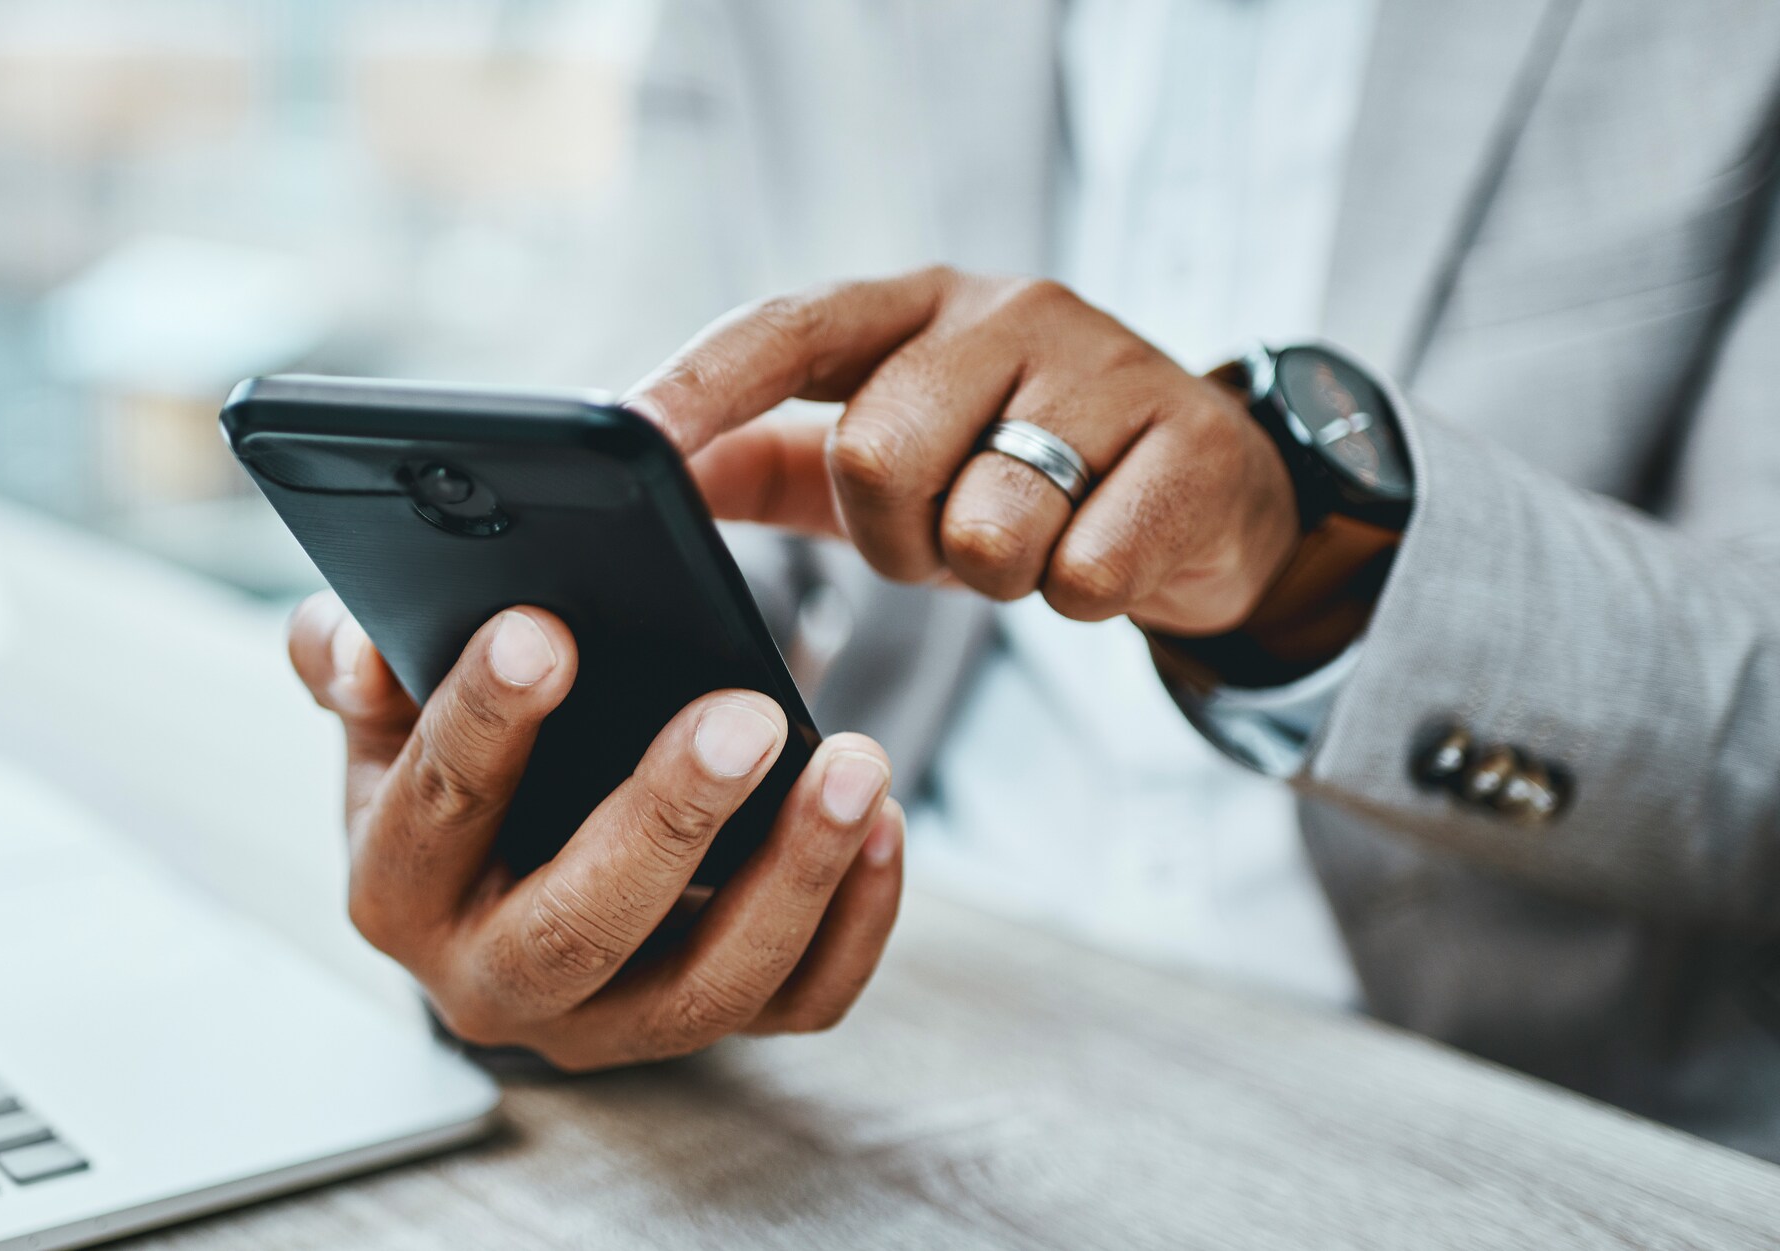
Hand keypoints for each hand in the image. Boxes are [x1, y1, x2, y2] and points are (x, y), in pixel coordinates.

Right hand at [287, 593, 905, 1070]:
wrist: (512, 886)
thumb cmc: (459, 782)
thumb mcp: (388, 721)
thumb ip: (356, 666)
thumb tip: (351, 641)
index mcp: (399, 891)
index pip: (436, 808)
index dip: (485, 721)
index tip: (546, 631)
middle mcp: (493, 981)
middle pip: (580, 926)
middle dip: (667, 819)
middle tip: (743, 716)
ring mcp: (608, 1022)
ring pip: (708, 984)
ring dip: (794, 875)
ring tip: (853, 766)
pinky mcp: (705, 1028)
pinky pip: (796, 1005)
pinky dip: (855, 923)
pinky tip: (885, 828)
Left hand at [626, 266, 1300, 636]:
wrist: (1208, 496)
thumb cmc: (1019, 475)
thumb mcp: (894, 462)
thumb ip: (770, 462)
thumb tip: (657, 480)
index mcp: (912, 309)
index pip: (786, 328)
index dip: (702, 383)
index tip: (629, 438)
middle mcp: (1003, 310)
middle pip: (874, 451)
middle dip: (895, 537)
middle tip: (947, 538)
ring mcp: (1104, 363)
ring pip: (984, 523)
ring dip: (994, 574)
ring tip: (1037, 542)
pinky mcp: (1191, 438)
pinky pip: (1083, 571)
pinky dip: (1079, 595)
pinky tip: (1106, 553)